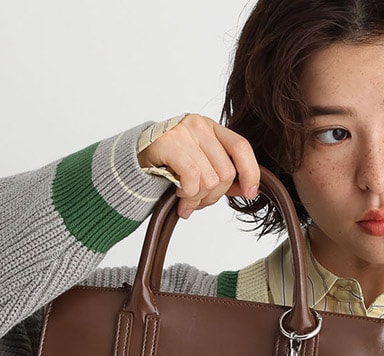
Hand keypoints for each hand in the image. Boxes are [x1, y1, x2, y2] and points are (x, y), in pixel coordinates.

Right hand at [138, 114, 259, 218]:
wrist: (134, 159)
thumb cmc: (169, 164)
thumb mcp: (201, 164)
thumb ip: (222, 174)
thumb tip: (248, 190)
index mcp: (212, 128)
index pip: (241, 147)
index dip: (250, 173)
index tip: (250, 193)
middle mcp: (200, 126)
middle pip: (226, 172)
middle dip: (214, 196)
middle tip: (198, 202)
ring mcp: (184, 132)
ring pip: (210, 180)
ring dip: (198, 198)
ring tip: (185, 199)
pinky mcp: (168, 143)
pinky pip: (192, 178)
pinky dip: (188, 194)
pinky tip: (178, 194)